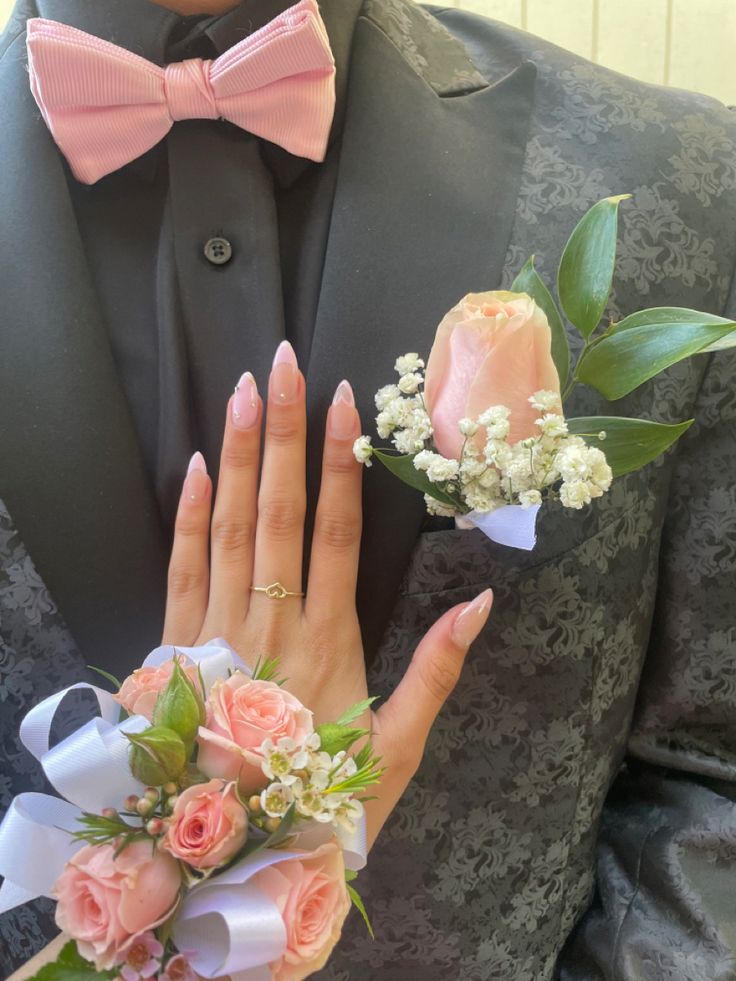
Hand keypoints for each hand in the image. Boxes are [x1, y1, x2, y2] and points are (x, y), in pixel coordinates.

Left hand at [161, 341, 492, 846]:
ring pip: (228, 529)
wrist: (233, 860)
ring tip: (245, 390)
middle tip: (286, 363)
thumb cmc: (325, 801)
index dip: (341, 464)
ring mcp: (216, 633)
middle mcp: (270, 626)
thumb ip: (438, 673)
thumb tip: (484, 602)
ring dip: (239, 455)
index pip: (337, 534)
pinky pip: (179, 570)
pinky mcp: (175, 648)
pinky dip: (187, 516)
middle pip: (279, 514)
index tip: (342, 401)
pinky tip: (196, 466)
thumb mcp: (398, 749)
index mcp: (328, 643)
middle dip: (284, 433)